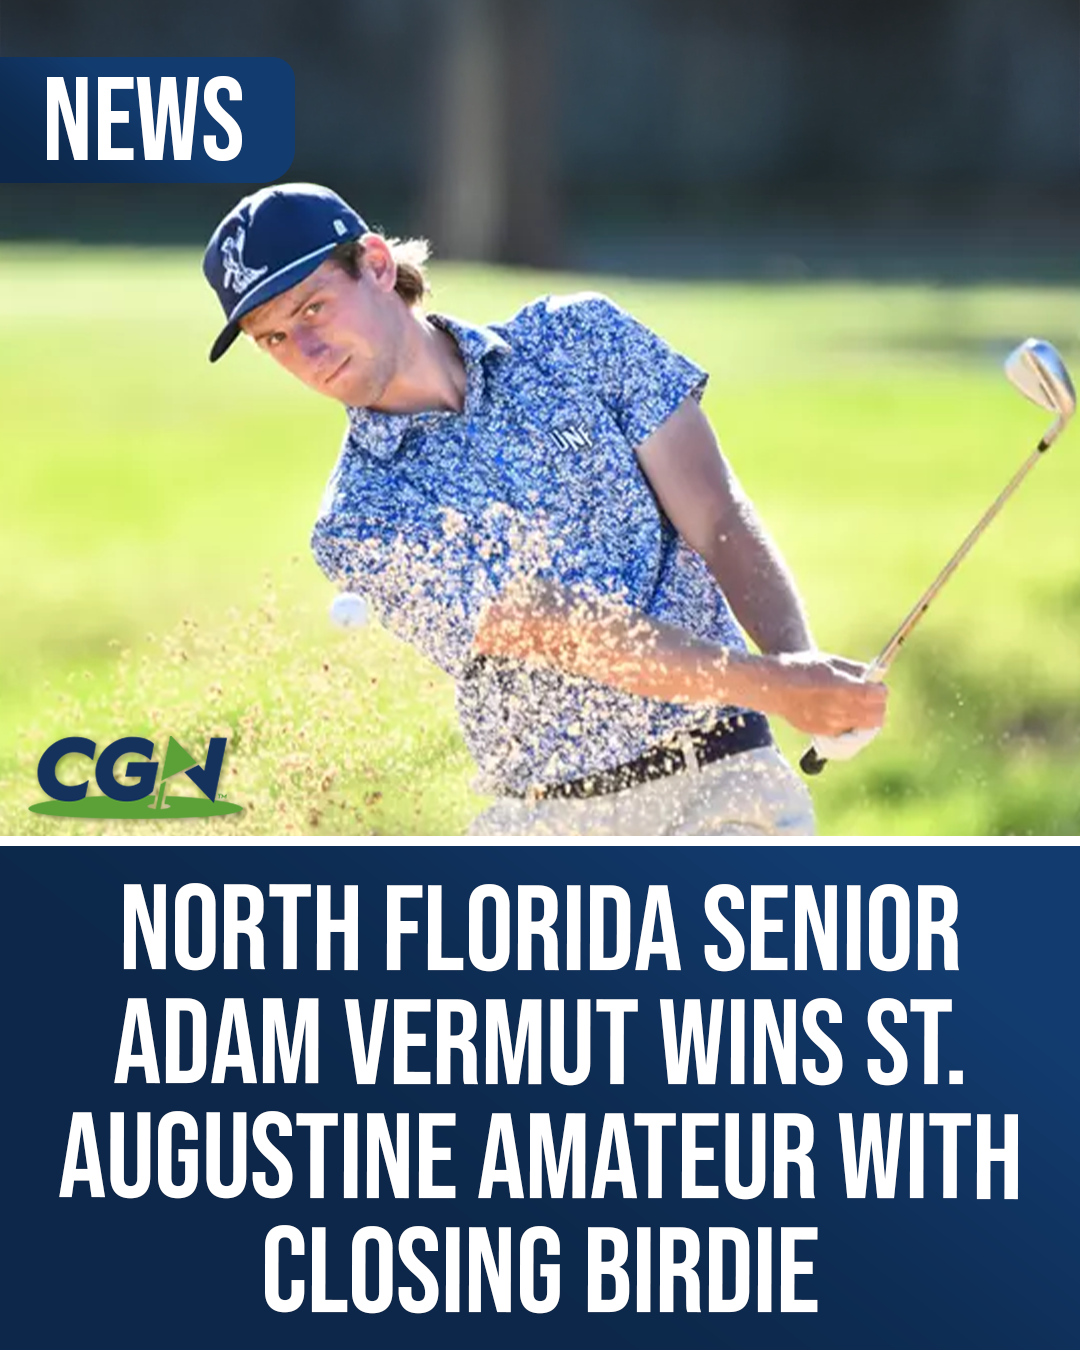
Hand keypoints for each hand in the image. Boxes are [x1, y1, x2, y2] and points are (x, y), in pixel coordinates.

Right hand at [761, 651, 887, 737]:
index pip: (876, 696)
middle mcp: (837, 709)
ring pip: (864, 727)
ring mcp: (830, 724)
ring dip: (867, 717)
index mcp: (841, 688)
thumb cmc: (801, 668)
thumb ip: (854, 670)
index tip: (878, 687)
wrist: (774, 687)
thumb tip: (873, 675)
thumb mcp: (830, 661)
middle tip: (873, 698)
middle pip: (875, 716)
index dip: (881, 691)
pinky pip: (847, 731)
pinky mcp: (822, 733)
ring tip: (860, 707)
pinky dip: (851, 724)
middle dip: (878, 707)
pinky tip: (843, 714)